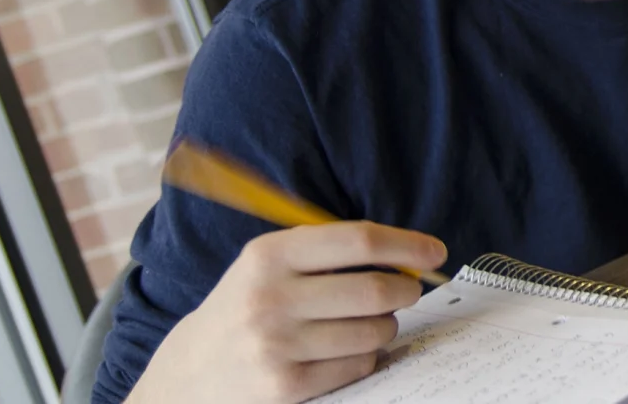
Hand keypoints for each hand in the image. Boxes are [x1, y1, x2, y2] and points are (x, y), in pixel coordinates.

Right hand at [128, 221, 447, 403]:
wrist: (194, 369)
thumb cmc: (246, 307)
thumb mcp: (266, 265)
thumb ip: (325, 252)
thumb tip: (404, 255)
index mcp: (268, 256)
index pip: (357, 240)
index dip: (406, 245)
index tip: (434, 251)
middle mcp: (271, 298)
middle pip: (374, 290)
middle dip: (404, 291)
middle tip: (407, 292)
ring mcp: (279, 346)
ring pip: (373, 333)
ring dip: (385, 327)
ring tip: (368, 324)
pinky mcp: (288, 386)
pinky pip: (359, 367)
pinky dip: (365, 358)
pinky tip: (345, 352)